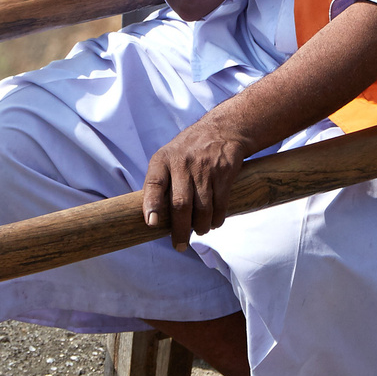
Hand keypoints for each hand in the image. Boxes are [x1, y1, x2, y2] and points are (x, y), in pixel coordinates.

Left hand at [142, 113, 254, 249]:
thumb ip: (160, 183)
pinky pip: (220, 203)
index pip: (154, 183)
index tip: (152, 223)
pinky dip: (217, 218)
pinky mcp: (224, 172)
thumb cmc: (189, 151)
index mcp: (163, 160)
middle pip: (180, 203)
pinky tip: (213, 222)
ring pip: (202, 207)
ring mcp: (205, 168)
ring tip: (199, 231)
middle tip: (179, 245)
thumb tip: (153, 219)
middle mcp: (183, 163)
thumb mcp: (168, 157)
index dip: (152, 204)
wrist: (222, 130)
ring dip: (201, 226)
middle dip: (180, 229)